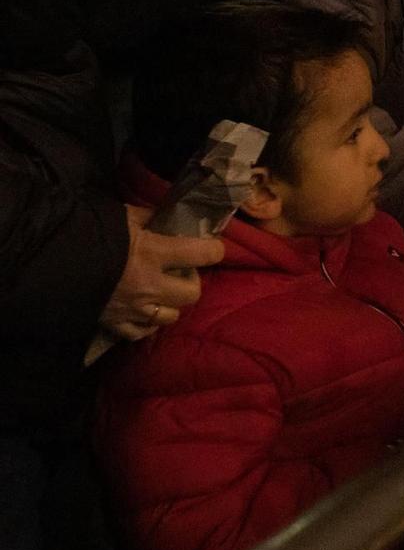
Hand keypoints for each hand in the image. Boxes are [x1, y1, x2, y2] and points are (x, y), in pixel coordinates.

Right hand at [100, 204, 226, 342]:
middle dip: (191, 281)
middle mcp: (150, 285)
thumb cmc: (87, 233)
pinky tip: (142, 310)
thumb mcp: (124, 217)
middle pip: (192, 293)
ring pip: (171, 316)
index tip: (210, 246)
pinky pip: (143, 332)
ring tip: (160, 291)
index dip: (213, 249)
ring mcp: (133, 309)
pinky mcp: (115, 324)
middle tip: (179, 271)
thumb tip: (171, 219)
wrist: (43, 261)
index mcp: (154, 253)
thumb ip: (152, 219)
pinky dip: (147, 323)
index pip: (205, 254)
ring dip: (170, 303)